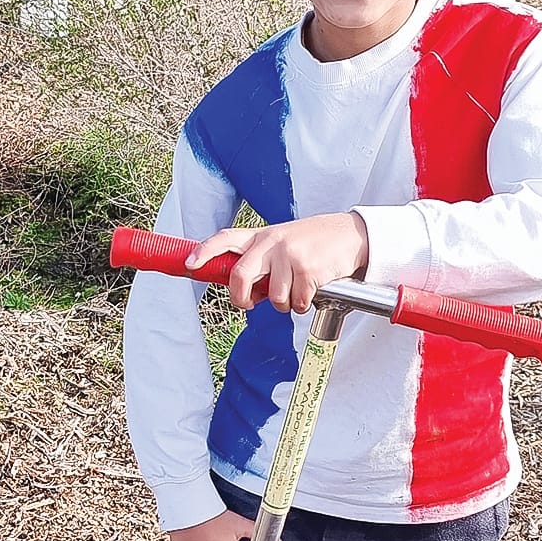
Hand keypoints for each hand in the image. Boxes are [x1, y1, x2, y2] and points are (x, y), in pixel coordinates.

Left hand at [187, 213, 370, 313]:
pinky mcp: (309, 270)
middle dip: (241, 297)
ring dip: (284, 304)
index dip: (204, 251)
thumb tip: (247, 294)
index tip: (190, 264)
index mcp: (262, 235)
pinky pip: (297, 302)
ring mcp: (290, 255)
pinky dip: (303, 305)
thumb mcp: (282, 244)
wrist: (351, 235)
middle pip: (240, 275)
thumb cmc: (314, 243)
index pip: (225, 238)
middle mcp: (272, 242)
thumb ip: (261, 263)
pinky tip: (311, 290)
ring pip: (273, 297)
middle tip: (249, 303)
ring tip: (296, 291)